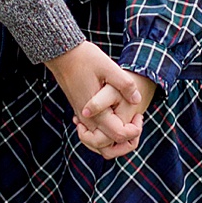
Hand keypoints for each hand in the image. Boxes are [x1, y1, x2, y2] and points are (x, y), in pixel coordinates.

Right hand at [47, 42, 150, 159]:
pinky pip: (92, 136)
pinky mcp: (80, 114)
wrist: (62, 54)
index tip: (139, 114)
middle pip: (107, 148)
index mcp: (96, 111)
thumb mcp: (108, 66)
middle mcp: (87, 120)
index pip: (118, 135)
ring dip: (114, 142)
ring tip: (127, 123)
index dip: (134, 130)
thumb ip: (124, 83)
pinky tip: (115, 119)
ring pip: (97, 145)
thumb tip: (137, 100)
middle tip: (135, 120)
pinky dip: (104, 136)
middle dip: (126, 141)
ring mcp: (82, 118)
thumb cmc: (85, 58)